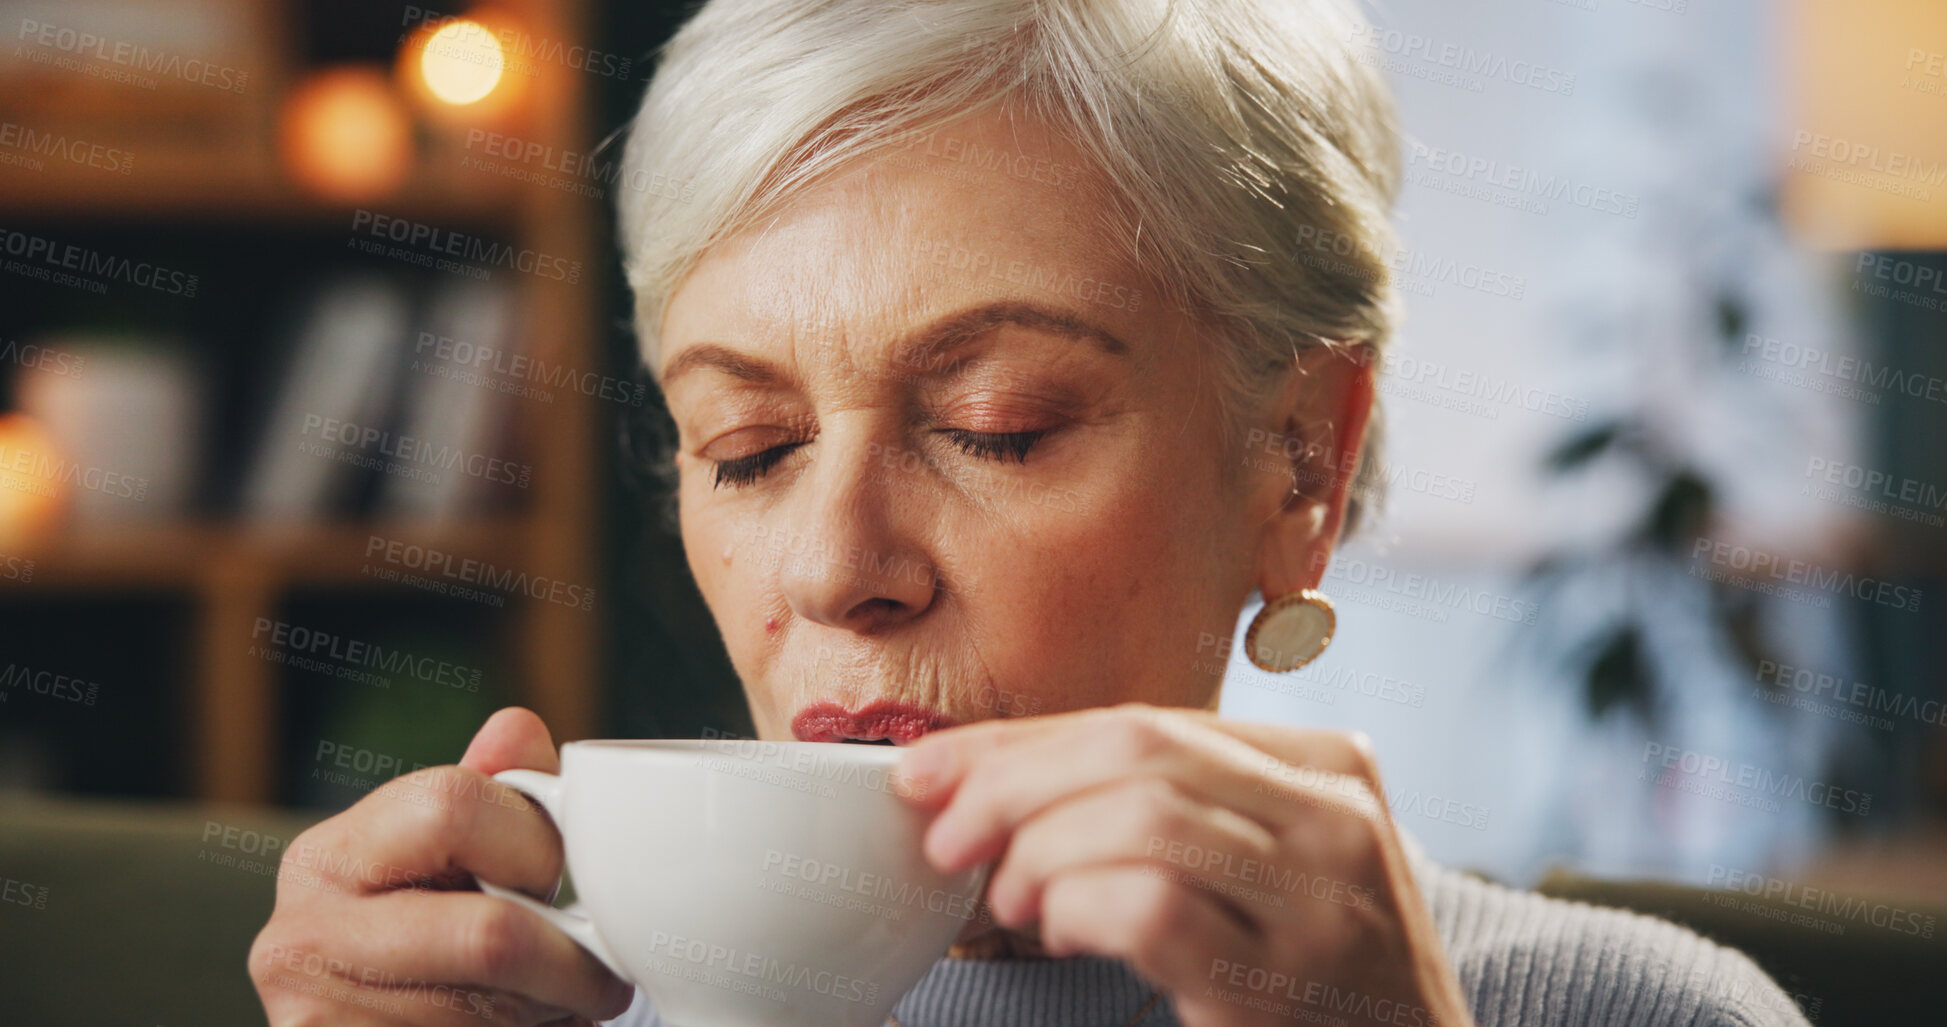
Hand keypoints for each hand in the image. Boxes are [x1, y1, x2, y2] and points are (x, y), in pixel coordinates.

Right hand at [248, 707, 636, 1025]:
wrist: (362, 1024)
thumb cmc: (424, 931)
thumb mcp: (444, 855)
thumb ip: (487, 790)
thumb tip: (516, 729)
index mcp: (325, 857)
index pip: (452, 807)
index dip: (535, 844)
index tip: (558, 876)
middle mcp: (300, 939)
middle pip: (489, 937)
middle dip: (568, 961)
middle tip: (600, 973)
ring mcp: (315, 1018)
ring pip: (492, 1014)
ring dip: (552, 1013)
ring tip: (553, 1003)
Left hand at [892, 702, 1475, 1026]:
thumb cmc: (1317, 983)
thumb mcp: (1268, 869)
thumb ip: (1169, 811)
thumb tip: (990, 781)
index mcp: (1329, 767)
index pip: (1149, 721)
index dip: (1022, 741)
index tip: (929, 770)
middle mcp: (1339, 818)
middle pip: (1137, 750)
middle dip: (1011, 785)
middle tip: (946, 838)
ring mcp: (1324, 901)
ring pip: (1140, 818)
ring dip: (1038, 854)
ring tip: (1010, 899)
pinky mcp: (1287, 979)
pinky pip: (1150, 907)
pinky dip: (1077, 910)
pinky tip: (1062, 934)